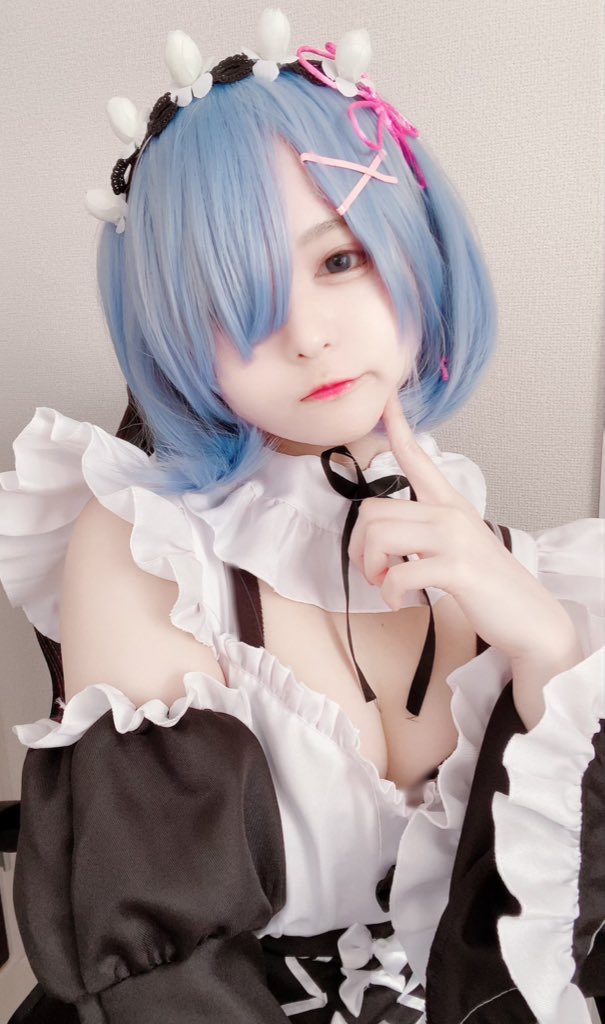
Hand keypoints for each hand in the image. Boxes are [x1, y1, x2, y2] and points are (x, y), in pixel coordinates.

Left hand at [347, 391, 576, 661]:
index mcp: (448, 503)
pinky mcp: (456, 568)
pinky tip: (400, 598)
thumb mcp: (456, 542)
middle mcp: (450, 512)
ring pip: (378, 536)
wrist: (528, 615)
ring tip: (386, 583)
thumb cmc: (485, 581)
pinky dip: (389, 592)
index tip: (385, 399)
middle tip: (374, 571)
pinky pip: (399, 573)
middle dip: (358, 548)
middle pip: (372, 511)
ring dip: (370, 569)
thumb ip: (424, 528)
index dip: (396, 427)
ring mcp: (453, 538)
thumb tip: (381, 533)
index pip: (416, 457)